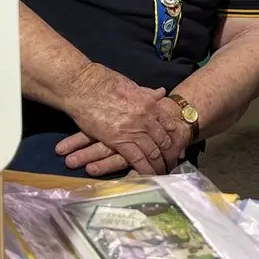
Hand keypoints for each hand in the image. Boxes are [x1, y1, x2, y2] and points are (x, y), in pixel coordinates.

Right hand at [57, 98, 194, 176]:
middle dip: (169, 155)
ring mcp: (133, 129)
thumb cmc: (104, 82)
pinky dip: (144, 169)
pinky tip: (148, 176)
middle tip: (171, 164)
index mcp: (149, 104)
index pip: (169, 124)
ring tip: (161, 173)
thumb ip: (147, 93)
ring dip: (158, 165)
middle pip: (163, 141)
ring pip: (152, 152)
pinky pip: (136, 159)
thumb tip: (162, 92)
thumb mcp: (131, 85)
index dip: (173, 137)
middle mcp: (145, 118)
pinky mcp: (118, 140)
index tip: (175, 146)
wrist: (83, 85)